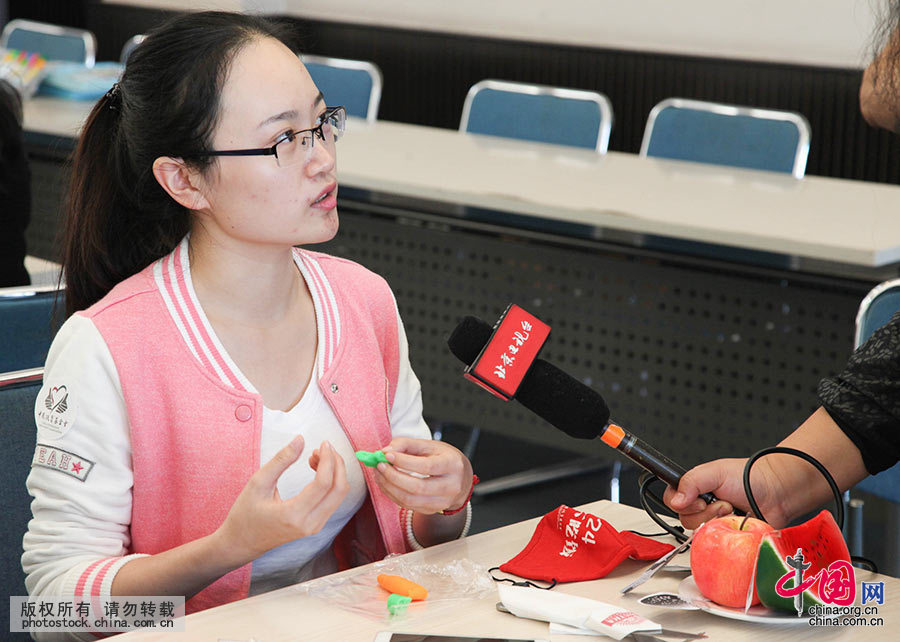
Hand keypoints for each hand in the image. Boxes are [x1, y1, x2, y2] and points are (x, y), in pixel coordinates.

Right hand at [216, 435, 348, 560]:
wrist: (241, 543)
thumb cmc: (245, 514)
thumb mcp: (258, 482)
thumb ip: (281, 460)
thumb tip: (301, 439)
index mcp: (293, 514)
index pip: (324, 484)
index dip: (328, 460)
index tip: (323, 444)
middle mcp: (309, 524)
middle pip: (339, 490)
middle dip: (337, 464)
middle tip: (323, 448)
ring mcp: (315, 527)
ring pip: (339, 495)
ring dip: (334, 472)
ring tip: (315, 457)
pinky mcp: (316, 526)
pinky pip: (333, 500)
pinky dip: (330, 481)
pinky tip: (316, 469)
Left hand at [373, 438, 473, 513]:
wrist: (461, 479)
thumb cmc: (445, 459)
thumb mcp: (430, 446)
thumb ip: (407, 444)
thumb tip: (386, 451)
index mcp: (453, 465)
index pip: (426, 466)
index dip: (404, 462)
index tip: (387, 455)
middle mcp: (451, 486)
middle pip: (417, 487)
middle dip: (393, 476)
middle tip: (379, 465)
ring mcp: (442, 502)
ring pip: (410, 500)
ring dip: (389, 487)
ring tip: (379, 474)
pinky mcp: (432, 510)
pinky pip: (407, 506)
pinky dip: (392, 494)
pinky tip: (386, 483)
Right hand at [662, 456, 789, 529]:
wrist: (776, 493)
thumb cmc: (748, 478)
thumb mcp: (715, 472)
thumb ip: (691, 482)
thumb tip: (676, 500)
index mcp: (694, 490)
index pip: (672, 501)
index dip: (682, 503)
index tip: (700, 499)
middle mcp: (701, 508)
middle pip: (685, 520)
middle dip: (706, 512)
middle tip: (723, 503)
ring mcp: (714, 524)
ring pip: (700, 533)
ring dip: (718, 522)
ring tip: (732, 512)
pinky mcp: (726, 539)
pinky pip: (716, 544)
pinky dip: (727, 535)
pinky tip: (737, 525)